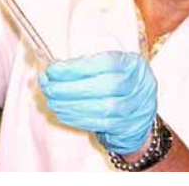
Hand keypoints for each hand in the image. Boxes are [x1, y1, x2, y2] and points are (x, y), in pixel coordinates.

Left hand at [38, 51, 157, 154]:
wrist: (139, 109)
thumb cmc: (117, 81)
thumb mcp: (108, 66)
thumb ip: (83, 65)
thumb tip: (51, 68)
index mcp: (132, 64)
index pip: (107, 63)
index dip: (77, 67)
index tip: (54, 69)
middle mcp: (139, 85)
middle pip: (105, 87)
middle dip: (70, 88)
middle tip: (48, 87)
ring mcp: (136, 107)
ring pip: (102, 108)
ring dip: (70, 105)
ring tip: (52, 100)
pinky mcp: (127, 126)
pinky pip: (100, 123)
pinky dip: (77, 118)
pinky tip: (62, 112)